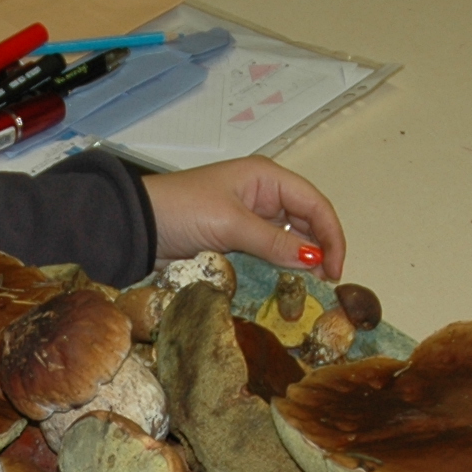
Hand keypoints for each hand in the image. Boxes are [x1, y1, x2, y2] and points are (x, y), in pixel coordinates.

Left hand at [142, 158, 349, 277]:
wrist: (136, 226)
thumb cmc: (181, 210)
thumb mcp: (230, 223)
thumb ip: (273, 241)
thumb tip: (314, 259)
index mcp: (266, 178)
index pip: (314, 204)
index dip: (331, 235)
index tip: (335, 269)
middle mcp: (263, 196)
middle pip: (305, 224)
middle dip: (318, 252)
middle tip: (324, 288)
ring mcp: (249, 221)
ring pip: (287, 243)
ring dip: (299, 266)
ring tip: (308, 293)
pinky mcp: (235, 243)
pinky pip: (267, 256)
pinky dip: (278, 272)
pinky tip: (285, 290)